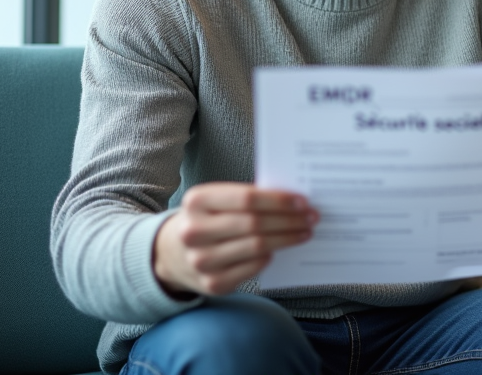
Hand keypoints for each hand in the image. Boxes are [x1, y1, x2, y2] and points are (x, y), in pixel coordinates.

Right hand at [153, 182, 316, 296]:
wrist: (169, 253)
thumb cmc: (205, 219)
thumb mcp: (214, 201)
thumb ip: (246, 198)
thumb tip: (292, 201)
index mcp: (196, 201)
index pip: (247, 198)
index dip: (279, 200)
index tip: (303, 201)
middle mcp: (194, 231)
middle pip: (255, 224)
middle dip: (289, 220)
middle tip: (311, 217)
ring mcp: (201, 260)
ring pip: (257, 247)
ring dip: (287, 239)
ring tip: (304, 232)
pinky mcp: (212, 283)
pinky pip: (253, 268)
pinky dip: (270, 257)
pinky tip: (280, 250)